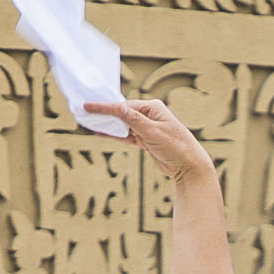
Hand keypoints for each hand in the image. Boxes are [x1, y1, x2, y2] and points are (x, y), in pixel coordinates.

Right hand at [89, 96, 211, 183]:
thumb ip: (133, 120)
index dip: (105, 107)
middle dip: (104, 114)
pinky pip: (126, 136)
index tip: (88, 106)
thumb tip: (117, 106)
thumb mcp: (152, 132)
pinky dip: (115, 136)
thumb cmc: (176, 146)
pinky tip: (102, 133)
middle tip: (83, 112)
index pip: (123, 106)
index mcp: (152, 107)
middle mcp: (149, 115)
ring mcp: (147, 128)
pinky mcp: (146, 140)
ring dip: (108, 125)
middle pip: (122, 113)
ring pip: (123, 125)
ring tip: (89, 122)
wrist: (189, 167)